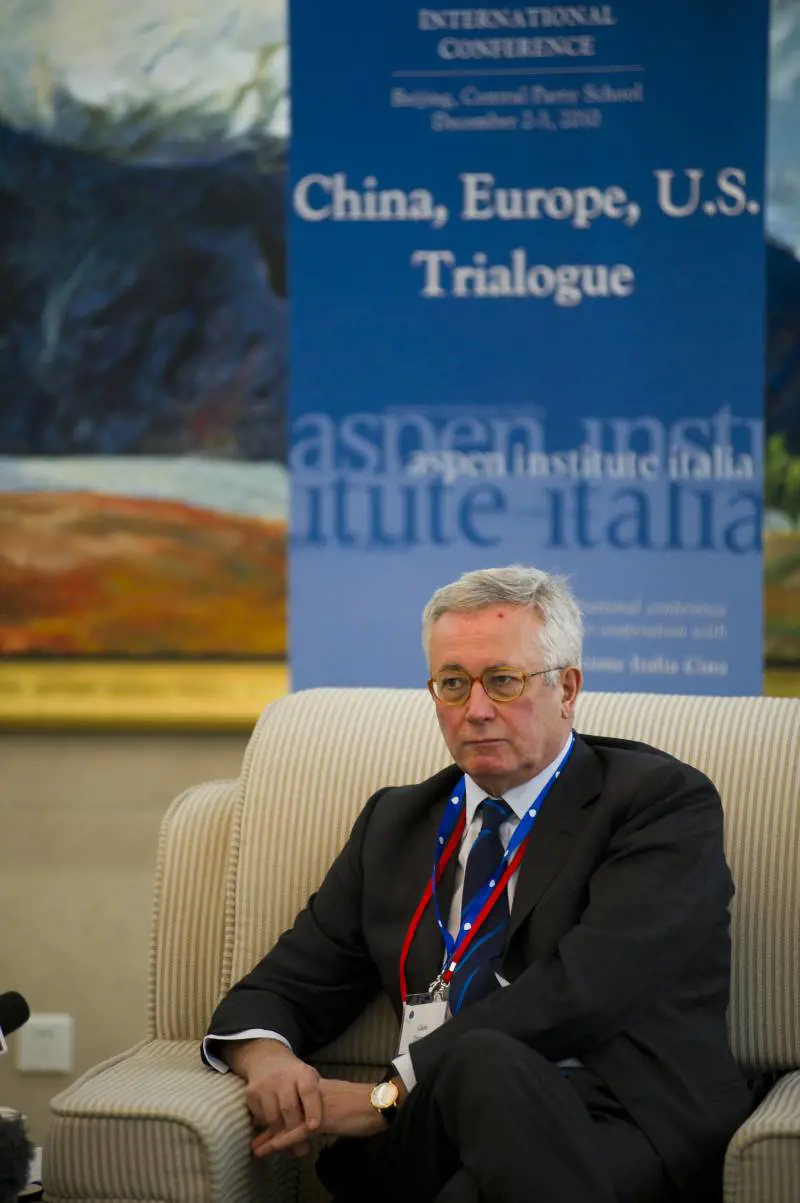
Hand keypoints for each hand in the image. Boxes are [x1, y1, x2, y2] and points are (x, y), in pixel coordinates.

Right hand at [228, 1040, 322, 1159]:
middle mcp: (282, 1077)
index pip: (308, 1090)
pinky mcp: (251, 1094)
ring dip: (281, 1136)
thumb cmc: (295, 1077)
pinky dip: (268, 1129)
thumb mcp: (308, 1081)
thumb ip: (314, 1102)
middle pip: (289, 1108)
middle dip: (295, 1131)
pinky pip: (261, 1119)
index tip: (314, 1128)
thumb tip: (318, 1133)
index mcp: (302, 1072)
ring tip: (288, 1146)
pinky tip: (274, 1133)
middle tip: (301, 1150)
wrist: (266, 1060)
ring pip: (273, 1118)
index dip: (311, 1109)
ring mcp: (264, 1085)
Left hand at [251, 1077, 393, 1157]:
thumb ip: (328, 1113)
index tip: (265, 1129)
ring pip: (288, 1121)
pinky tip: (273, 1147)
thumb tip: (319, 1125)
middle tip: (255, 1141)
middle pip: (286, 1112)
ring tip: (257, 1148)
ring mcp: (317, 1106)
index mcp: (319, 1092)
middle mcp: (314, 1096)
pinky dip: (284, 1139)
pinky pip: (299, 1130)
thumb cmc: (366, 1106)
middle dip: (270, 1128)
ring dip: (272, 1137)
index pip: (293, 1104)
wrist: (382, 1102)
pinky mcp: (323, 1118)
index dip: (279, 1117)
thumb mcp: (342, 1107)